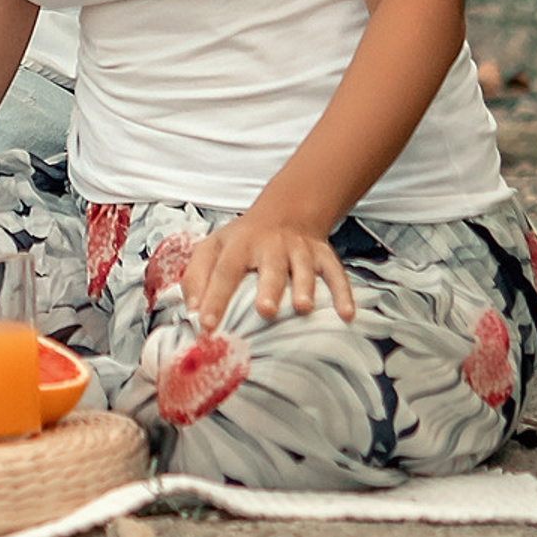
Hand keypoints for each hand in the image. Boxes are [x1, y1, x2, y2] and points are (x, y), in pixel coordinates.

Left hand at [185, 207, 353, 330]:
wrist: (283, 212)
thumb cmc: (242, 241)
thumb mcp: (211, 249)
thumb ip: (196, 278)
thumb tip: (191, 311)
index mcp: (238, 245)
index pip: (223, 271)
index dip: (214, 297)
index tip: (206, 324)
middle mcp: (269, 246)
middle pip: (269, 266)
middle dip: (268, 289)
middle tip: (265, 311)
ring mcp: (299, 250)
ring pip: (303, 268)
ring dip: (304, 288)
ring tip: (302, 308)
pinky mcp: (323, 255)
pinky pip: (336, 274)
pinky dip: (343, 294)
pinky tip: (345, 314)